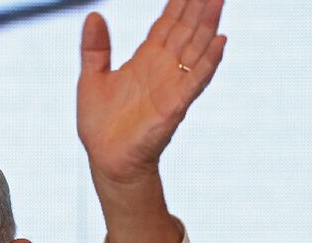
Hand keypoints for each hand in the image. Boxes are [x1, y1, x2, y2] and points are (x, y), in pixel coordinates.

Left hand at [77, 0, 225, 185]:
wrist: (106, 159)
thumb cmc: (100, 123)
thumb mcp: (91, 78)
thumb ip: (95, 48)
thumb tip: (95, 14)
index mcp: (145, 59)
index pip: (168, 23)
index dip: (180, 2)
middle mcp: (163, 68)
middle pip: (186, 29)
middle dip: (198, 5)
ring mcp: (172, 85)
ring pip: (196, 48)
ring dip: (208, 24)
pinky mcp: (175, 105)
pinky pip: (195, 79)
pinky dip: (209, 61)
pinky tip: (220, 41)